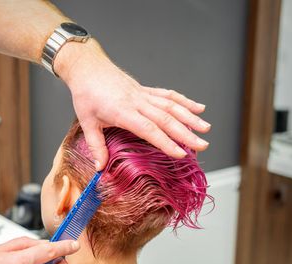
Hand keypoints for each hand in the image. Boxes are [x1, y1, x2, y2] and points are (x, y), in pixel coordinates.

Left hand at [55, 41, 210, 169]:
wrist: (87, 68)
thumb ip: (96, 145)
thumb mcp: (86, 122)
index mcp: (122, 112)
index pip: (149, 129)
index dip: (166, 142)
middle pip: (166, 118)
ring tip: (206, 129)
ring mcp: (143, 94)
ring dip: (190, 117)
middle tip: (202, 145)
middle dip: (186, 133)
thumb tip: (100, 167)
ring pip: (171, 105)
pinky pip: (167, 95)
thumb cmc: (86, 94)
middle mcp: (137, 102)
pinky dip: (184, 101)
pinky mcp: (145, 89)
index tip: (180, 153)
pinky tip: (198, 108)